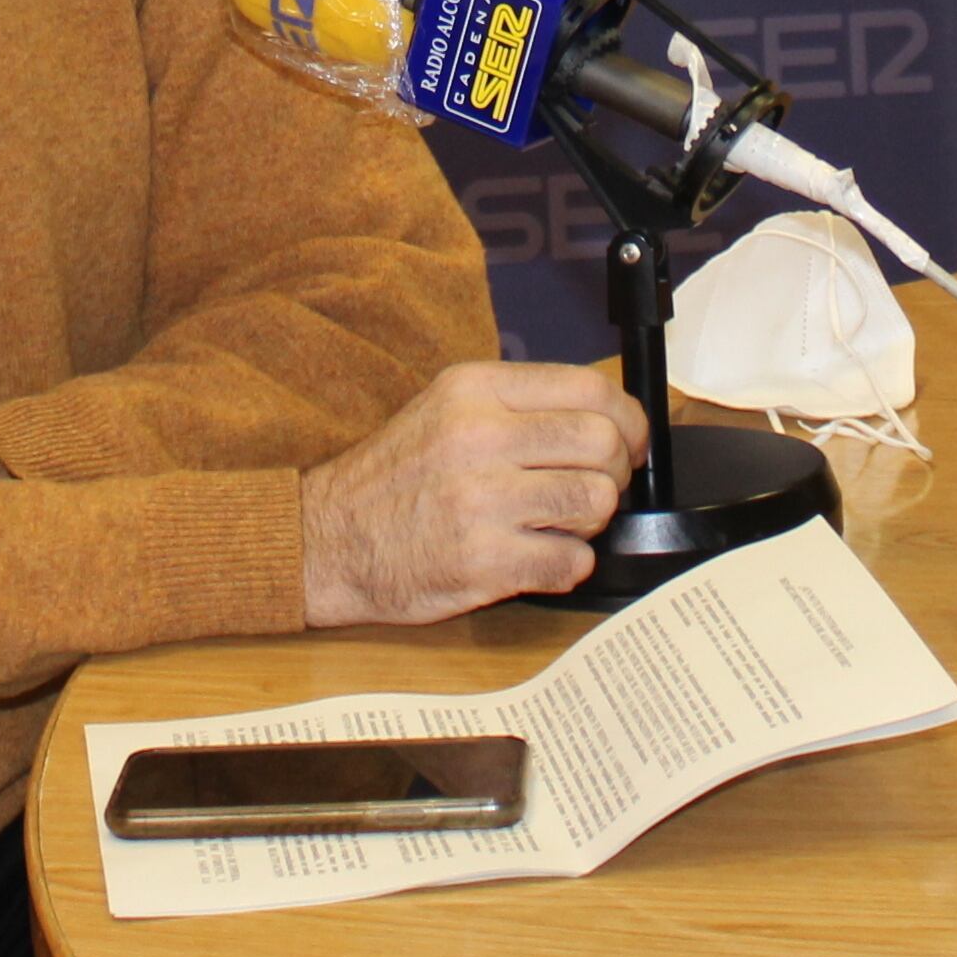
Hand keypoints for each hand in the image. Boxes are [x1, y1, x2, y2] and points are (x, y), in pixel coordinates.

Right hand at [297, 363, 645, 625]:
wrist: (327, 540)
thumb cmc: (393, 480)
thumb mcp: (443, 410)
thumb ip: (517, 406)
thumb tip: (606, 419)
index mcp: (474, 391)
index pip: (591, 390)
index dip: (628, 421)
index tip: (628, 442)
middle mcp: (479, 438)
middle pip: (602, 446)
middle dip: (613, 474)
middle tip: (590, 489)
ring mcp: (482, 502)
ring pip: (596, 503)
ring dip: (589, 522)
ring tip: (555, 524)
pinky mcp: (485, 562)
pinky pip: (572, 562)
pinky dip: (566, 565)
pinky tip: (535, 557)